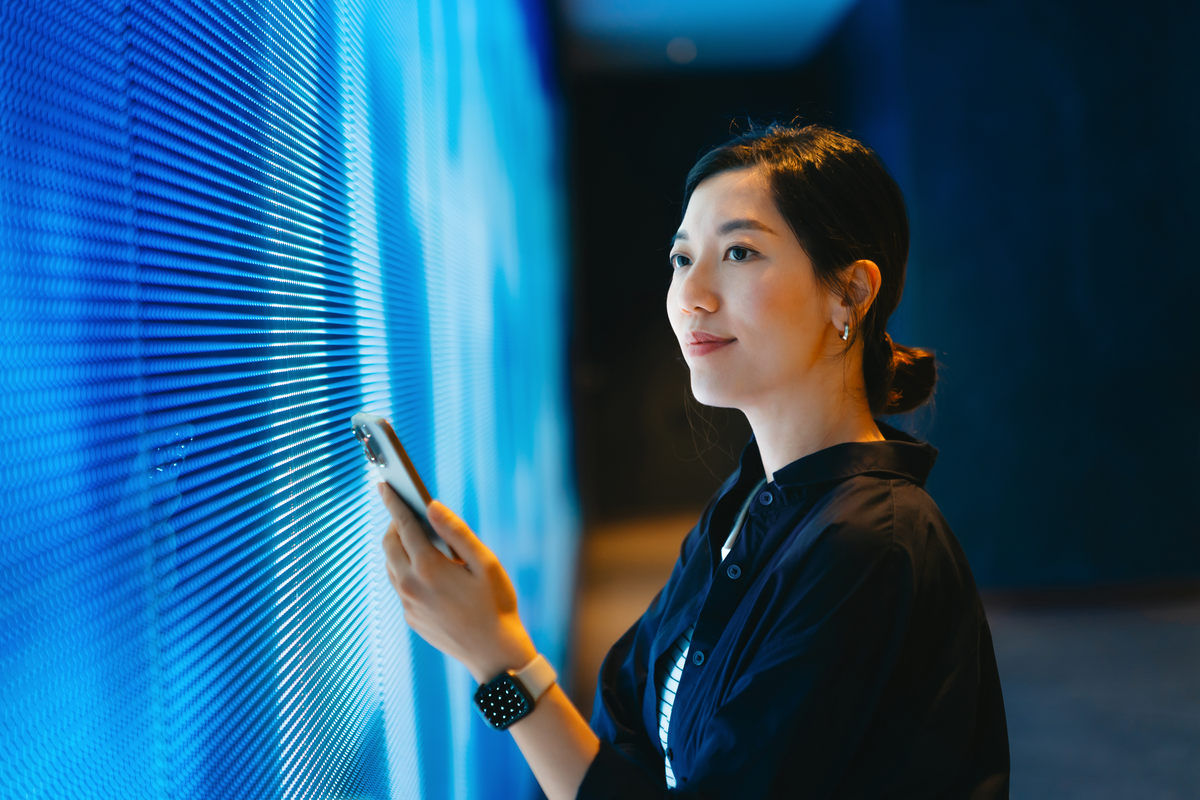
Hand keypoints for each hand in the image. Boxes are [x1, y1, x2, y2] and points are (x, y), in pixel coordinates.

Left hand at [378, 483, 537, 682]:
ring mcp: (408, 605)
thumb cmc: (496, 604)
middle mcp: (411, 586)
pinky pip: (400, 586)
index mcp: (429, 568)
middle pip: (390, 545)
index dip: (394, 502)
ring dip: (398, 547)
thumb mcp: (485, 562)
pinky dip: (406, 569)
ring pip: (391, 566)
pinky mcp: (411, 618)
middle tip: (407, 512)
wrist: (494, 654)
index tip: (384, 485)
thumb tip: (431, 506)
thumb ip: (456, 531)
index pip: (403, 525)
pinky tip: (424, 567)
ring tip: (415, 536)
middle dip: (394, 524)